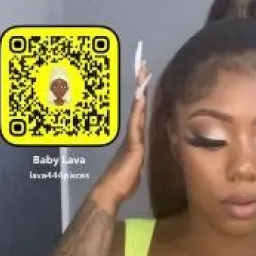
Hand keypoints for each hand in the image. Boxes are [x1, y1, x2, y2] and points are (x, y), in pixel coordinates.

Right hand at [96, 50, 151, 206]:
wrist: (110, 191)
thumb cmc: (123, 182)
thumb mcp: (137, 167)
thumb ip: (140, 158)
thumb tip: (142, 155)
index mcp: (135, 138)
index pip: (141, 113)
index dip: (143, 96)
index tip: (145, 78)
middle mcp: (132, 134)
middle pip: (138, 105)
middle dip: (140, 86)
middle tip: (142, 65)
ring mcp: (131, 138)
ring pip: (137, 110)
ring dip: (140, 91)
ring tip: (142, 72)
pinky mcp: (133, 145)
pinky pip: (137, 125)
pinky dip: (139, 111)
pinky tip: (142, 99)